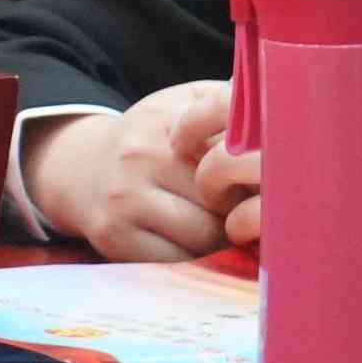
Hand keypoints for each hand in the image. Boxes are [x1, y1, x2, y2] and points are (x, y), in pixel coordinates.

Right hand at [25, 81, 244, 261]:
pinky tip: (190, 244)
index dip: (255, 175)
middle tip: (240, 210)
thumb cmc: (152, 140)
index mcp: (164, 120)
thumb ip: (226, 100)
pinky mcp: (113, 237)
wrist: (82, 169)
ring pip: (204, 236)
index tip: (259, 181)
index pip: (231, 154)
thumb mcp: (182, 104)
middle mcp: (139, 156)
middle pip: (223, 200)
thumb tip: (279, 108)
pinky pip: (177, 262)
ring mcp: (123, 198)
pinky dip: (193, 260)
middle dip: (240, 211)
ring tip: (217, 227)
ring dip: (220, 239)